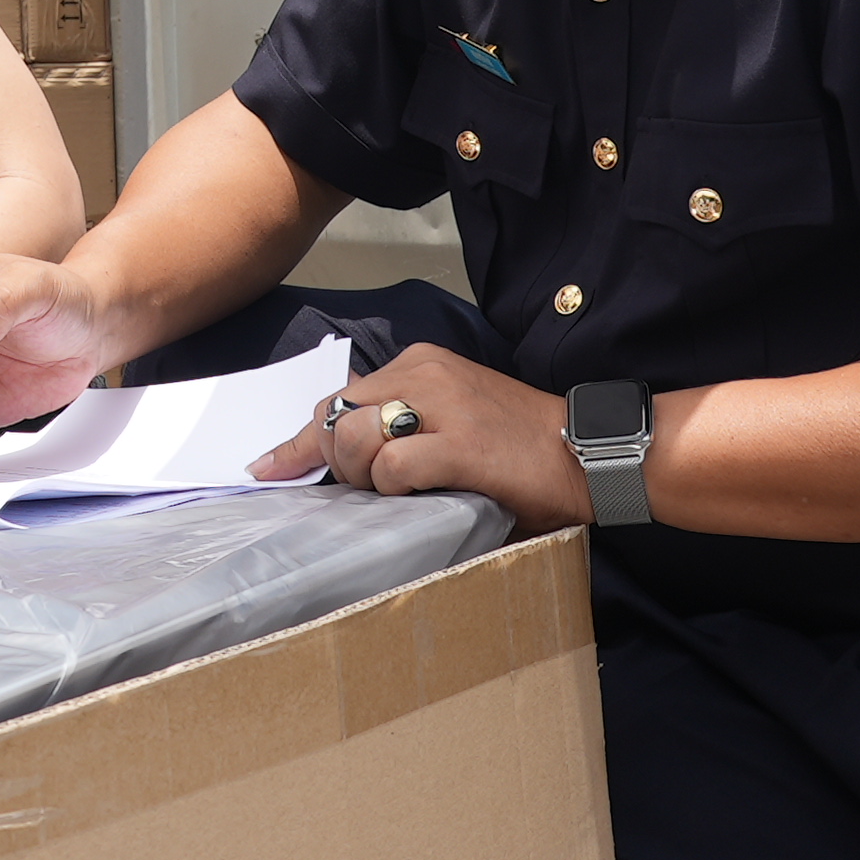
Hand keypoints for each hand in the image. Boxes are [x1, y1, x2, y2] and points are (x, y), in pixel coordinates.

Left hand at [246, 345, 595, 536]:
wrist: (587, 452)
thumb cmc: (519, 445)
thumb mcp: (455, 413)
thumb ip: (404, 421)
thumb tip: (342, 456)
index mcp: (421, 363)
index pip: (339, 397)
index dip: (303, 440)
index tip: (272, 467)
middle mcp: (426, 374)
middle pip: (336, 417)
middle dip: (332, 462)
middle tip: (363, 490)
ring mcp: (443, 406)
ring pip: (355, 439)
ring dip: (362, 477)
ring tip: (396, 493)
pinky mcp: (460, 444)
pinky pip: (392, 468)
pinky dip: (393, 490)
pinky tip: (420, 496)